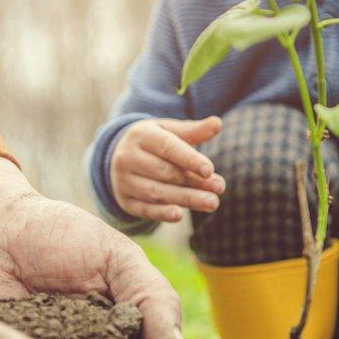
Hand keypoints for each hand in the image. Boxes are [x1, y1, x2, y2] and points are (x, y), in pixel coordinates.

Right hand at [110, 117, 225, 221]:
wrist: (118, 157)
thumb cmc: (153, 142)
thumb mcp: (168, 131)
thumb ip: (193, 131)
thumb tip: (217, 123)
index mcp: (141, 136)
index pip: (167, 148)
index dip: (189, 159)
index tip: (210, 170)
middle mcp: (128, 158)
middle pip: (165, 173)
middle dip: (194, 182)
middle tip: (219, 189)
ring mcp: (125, 181)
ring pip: (157, 192)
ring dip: (186, 199)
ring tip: (212, 203)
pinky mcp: (126, 201)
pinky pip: (145, 209)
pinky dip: (162, 213)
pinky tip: (179, 215)